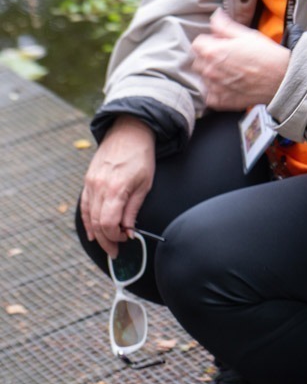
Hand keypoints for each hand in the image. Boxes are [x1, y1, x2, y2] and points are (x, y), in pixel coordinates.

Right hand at [80, 116, 155, 258]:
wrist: (129, 132)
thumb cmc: (141, 156)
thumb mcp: (145, 184)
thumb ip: (133, 209)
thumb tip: (128, 230)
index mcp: (115, 189)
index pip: (108, 223)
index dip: (115, 236)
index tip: (126, 240)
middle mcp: (99, 188)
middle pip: (97, 223)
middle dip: (106, 240)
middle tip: (116, 251)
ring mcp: (90, 183)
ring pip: (88, 216)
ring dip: (97, 233)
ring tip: (106, 244)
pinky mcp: (87, 180)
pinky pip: (84, 205)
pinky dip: (87, 220)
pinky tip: (93, 232)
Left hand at [190, 9, 289, 111]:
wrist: (281, 78)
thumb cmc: (266, 55)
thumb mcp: (246, 34)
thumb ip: (225, 26)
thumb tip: (215, 16)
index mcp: (213, 51)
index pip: (197, 43)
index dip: (209, 41)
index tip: (220, 43)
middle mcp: (209, 70)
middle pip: (198, 61)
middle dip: (208, 58)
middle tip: (227, 57)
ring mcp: (214, 87)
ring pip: (204, 78)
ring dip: (212, 74)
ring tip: (231, 72)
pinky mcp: (221, 101)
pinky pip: (210, 96)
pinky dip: (217, 92)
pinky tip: (230, 86)